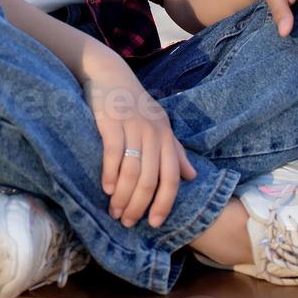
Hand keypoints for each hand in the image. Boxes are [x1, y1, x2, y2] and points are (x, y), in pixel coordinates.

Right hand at [81, 50, 197, 227]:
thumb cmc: (134, 103)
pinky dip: (110, 174)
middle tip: (127, 222)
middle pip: (150, 179)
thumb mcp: (159, 124)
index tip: (154, 223)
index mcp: (166, 136)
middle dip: (139, 205)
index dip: (164, 203)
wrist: (110, 73)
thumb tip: (192, 176)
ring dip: (123, 196)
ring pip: (132, 171)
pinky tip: (106, 189)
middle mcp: (153, 132)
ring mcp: (132, 126)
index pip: (171, 178)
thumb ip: (175, 150)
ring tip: (114, 211)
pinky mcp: (111, 121)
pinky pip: (113, 154)